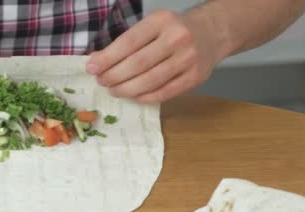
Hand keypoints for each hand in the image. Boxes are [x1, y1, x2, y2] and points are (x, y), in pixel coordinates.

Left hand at [86, 10, 226, 102]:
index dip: (107, 58)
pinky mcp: (195, 77)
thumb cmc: (173, 30)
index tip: (91, 67)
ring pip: (150, 81)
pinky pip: (164, 93)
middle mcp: (177, 38)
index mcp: (162, 21)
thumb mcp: (152, 25)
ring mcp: (189, 59)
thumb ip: (128, 42)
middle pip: (137, 64)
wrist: (213, 32)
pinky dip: (145, 97)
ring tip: (113, 90)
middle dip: (114, 76)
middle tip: (101, 81)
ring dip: (126, 89)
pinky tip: (133, 96)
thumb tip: (97, 61)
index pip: (128, 42)